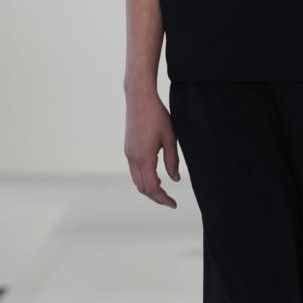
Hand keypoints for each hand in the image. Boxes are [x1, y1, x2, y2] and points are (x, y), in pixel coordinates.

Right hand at [124, 84, 180, 206]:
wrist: (139, 99)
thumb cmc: (157, 116)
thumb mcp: (170, 138)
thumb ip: (172, 161)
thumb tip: (175, 180)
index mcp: (144, 157)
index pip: (152, 187)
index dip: (163, 198)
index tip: (173, 204)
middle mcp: (133, 158)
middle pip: (142, 188)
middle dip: (156, 197)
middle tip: (169, 201)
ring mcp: (128, 153)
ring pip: (136, 180)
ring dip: (148, 189)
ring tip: (163, 190)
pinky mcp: (128, 148)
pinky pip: (134, 170)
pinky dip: (144, 178)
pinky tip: (155, 175)